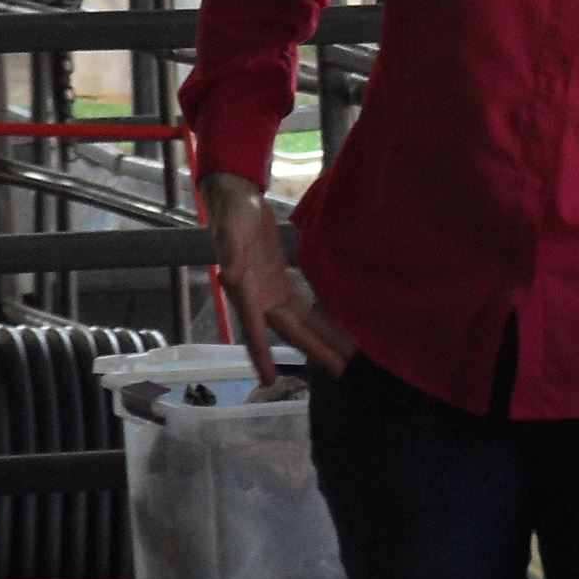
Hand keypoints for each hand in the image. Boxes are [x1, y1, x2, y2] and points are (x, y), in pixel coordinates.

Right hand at [201, 172, 357, 381]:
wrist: (237, 198)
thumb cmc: (232, 213)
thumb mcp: (230, 230)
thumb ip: (230, 252)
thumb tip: (230, 276)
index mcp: (245, 290)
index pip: (254, 328)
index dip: (261, 353)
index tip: (269, 379)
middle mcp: (259, 297)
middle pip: (289, 330)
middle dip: (313, 350)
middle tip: (339, 370)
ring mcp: (271, 292)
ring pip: (300, 322)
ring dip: (322, 338)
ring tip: (348, 354)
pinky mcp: (282, 282)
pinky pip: (304, 306)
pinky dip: (320, 318)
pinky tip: (339, 327)